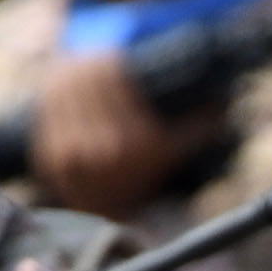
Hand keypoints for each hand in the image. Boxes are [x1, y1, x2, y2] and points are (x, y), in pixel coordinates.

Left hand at [23, 51, 195, 215]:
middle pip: (85, 80)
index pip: (112, 80)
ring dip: (70, 72)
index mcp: (133, 143)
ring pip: (62, 90)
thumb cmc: (146, 176)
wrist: (112, 214)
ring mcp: (70, 153)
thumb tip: (224, 97)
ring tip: (80, 65)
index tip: (118, 56)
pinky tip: (61, 83)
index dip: (113, 60)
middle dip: (91, 62)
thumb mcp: (177, 151)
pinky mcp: (49, 155)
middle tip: (99, 57)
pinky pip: (46, 109)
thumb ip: (202, 124)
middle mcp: (100, 149)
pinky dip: (53, 92)